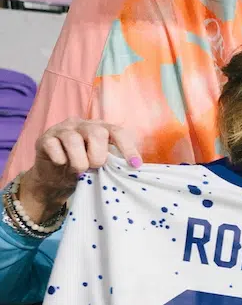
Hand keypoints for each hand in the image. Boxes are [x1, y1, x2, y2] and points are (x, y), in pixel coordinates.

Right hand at [18, 119, 139, 221]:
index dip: (128, 148)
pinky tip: (62, 164)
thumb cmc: (83, 169)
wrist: (54, 179)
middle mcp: (82, 125)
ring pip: (73, 139)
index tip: (135, 165)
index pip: (117, 132)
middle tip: (95, 167)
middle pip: (97, 133)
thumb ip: (113, 162)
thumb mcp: (101, 166)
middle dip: (98, 156)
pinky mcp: (44, 139)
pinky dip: (60, 159)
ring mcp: (61, 129)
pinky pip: (53, 146)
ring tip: (79, 170)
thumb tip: (133, 168)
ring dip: (79, 161)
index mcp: (100, 129)